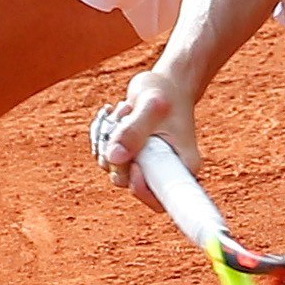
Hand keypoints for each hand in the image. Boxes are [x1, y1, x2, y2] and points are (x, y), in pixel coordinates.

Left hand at [94, 69, 199, 210]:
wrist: (164, 85)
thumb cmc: (166, 92)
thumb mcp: (151, 105)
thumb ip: (134, 130)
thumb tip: (114, 158)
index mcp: (181, 165)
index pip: (161, 199)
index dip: (141, 189)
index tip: (135, 165)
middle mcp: (163, 170)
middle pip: (129, 182)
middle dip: (118, 153)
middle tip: (123, 120)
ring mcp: (144, 166)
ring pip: (114, 169)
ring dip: (108, 139)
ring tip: (126, 109)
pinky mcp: (129, 158)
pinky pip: (106, 156)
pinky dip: (103, 136)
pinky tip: (116, 114)